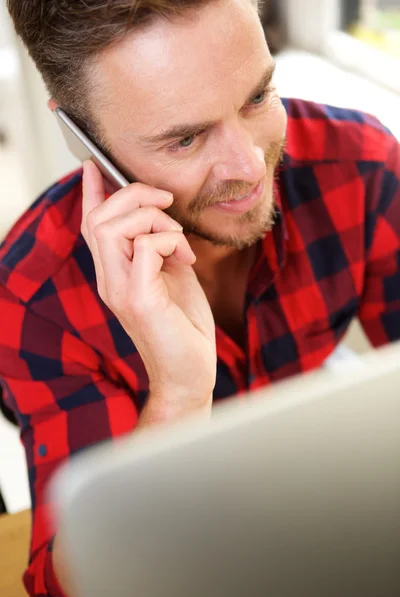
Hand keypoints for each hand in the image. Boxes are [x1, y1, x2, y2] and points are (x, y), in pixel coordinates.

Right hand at [81, 161, 216, 420]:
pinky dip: (170, 240)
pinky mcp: (139, 300)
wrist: (189, 374)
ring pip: (113, 227)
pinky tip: (186, 259)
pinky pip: (146, 246)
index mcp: (115, 273)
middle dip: (133, 196)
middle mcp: (109, 280)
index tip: (94, 166)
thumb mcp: (172, 276)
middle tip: (166, 202)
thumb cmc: (183, 326)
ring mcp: (120, 290)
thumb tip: (161, 215)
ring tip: (180, 239)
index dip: (91, 193)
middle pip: (99, 218)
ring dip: (153, 218)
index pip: (92, 226)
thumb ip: (160, 247)